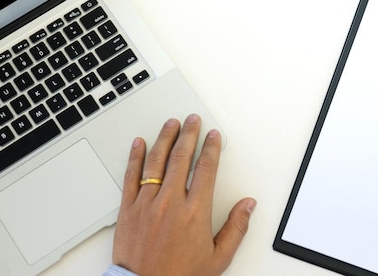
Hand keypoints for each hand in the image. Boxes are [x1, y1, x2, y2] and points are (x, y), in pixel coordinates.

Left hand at [112, 114, 255, 275]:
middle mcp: (171, 202)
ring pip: (157, 161)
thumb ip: (236, 228)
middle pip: (182, 157)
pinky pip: (131, 176)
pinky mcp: (128, 209)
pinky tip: (139, 143)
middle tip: (192, 121)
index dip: (211, 148)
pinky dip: (135, 157)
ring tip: (171, 124)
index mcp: (195, 212)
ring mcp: (147, 203)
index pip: (206, 169)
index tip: (213, 136)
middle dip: (189, 134)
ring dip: (165, 139)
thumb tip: (248, 206)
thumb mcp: (218, 257)